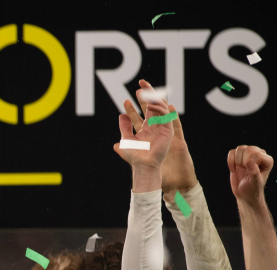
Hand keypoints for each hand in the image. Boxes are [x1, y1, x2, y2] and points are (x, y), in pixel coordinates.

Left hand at [114, 80, 196, 195]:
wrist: (144, 167)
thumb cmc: (136, 158)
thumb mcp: (126, 141)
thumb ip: (124, 129)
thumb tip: (120, 116)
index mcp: (145, 129)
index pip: (140, 113)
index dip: (133, 106)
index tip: (125, 99)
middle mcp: (154, 127)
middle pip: (152, 107)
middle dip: (147, 95)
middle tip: (140, 83)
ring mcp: (162, 128)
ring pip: (160, 109)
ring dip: (153, 100)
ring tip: (144, 94)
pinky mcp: (169, 132)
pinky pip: (168, 118)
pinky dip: (162, 110)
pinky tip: (155, 104)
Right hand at [228, 145, 272, 204]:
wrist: (244, 193)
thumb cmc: (252, 189)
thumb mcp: (255, 182)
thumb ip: (254, 172)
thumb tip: (249, 161)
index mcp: (267, 160)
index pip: (256, 154)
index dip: (250, 164)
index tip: (250, 173)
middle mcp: (259, 155)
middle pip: (248, 149)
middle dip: (243, 162)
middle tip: (245, 171)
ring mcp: (249, 156)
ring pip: (240, 149)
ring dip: (236, 161)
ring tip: (240, 169)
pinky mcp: (239, 157)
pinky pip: (232, 152)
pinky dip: (230, 161)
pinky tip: (233, 169)